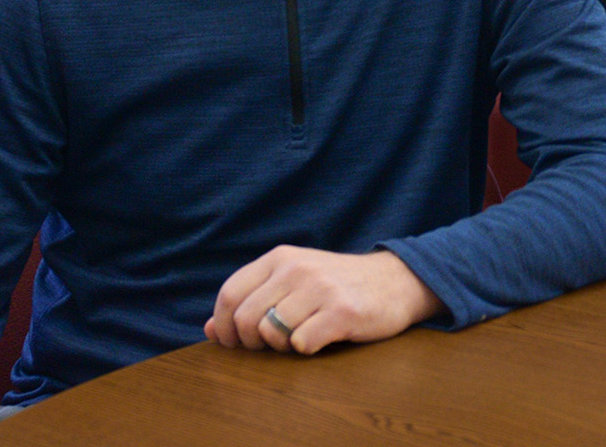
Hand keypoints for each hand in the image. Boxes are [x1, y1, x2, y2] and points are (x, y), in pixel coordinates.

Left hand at [204, 246, 445, 354]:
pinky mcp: (342, 312)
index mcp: (281, 257)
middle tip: (272, 343)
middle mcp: (298, 268)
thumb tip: (209, 329)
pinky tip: (320, 338)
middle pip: (245, 319)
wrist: (395, 281)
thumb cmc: (337, 286)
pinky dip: (306, 349)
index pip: (229, 294)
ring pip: (271, 334)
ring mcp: (321, 289)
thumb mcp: (293, 281)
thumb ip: (252, 299)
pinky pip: (301, 344)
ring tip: (300, 337)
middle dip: (252, 342)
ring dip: (281, 346)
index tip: (236, 341)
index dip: (224, 326)